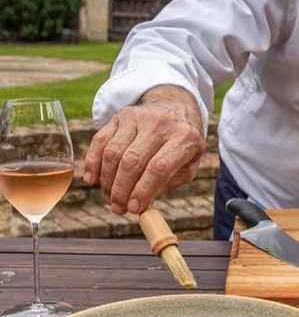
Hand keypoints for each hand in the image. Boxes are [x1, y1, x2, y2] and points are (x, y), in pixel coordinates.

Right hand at [83, 86, 205, 214]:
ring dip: (107, 181)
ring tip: (110, 198)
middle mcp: (161, 124)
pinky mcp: (120, 116)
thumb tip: (142, 203)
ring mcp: (138, 117)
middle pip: (132, 162)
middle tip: (118, 209)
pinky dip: (92, 163)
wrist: (176, 107)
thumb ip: (169, 183)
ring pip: (113, 153)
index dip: (143, 191)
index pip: (159, 168)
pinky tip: (92, 179)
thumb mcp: (189, 163)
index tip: (134, 209)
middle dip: (121, 191)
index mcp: (184, 137)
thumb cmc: (182, 143)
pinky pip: (100, 141)